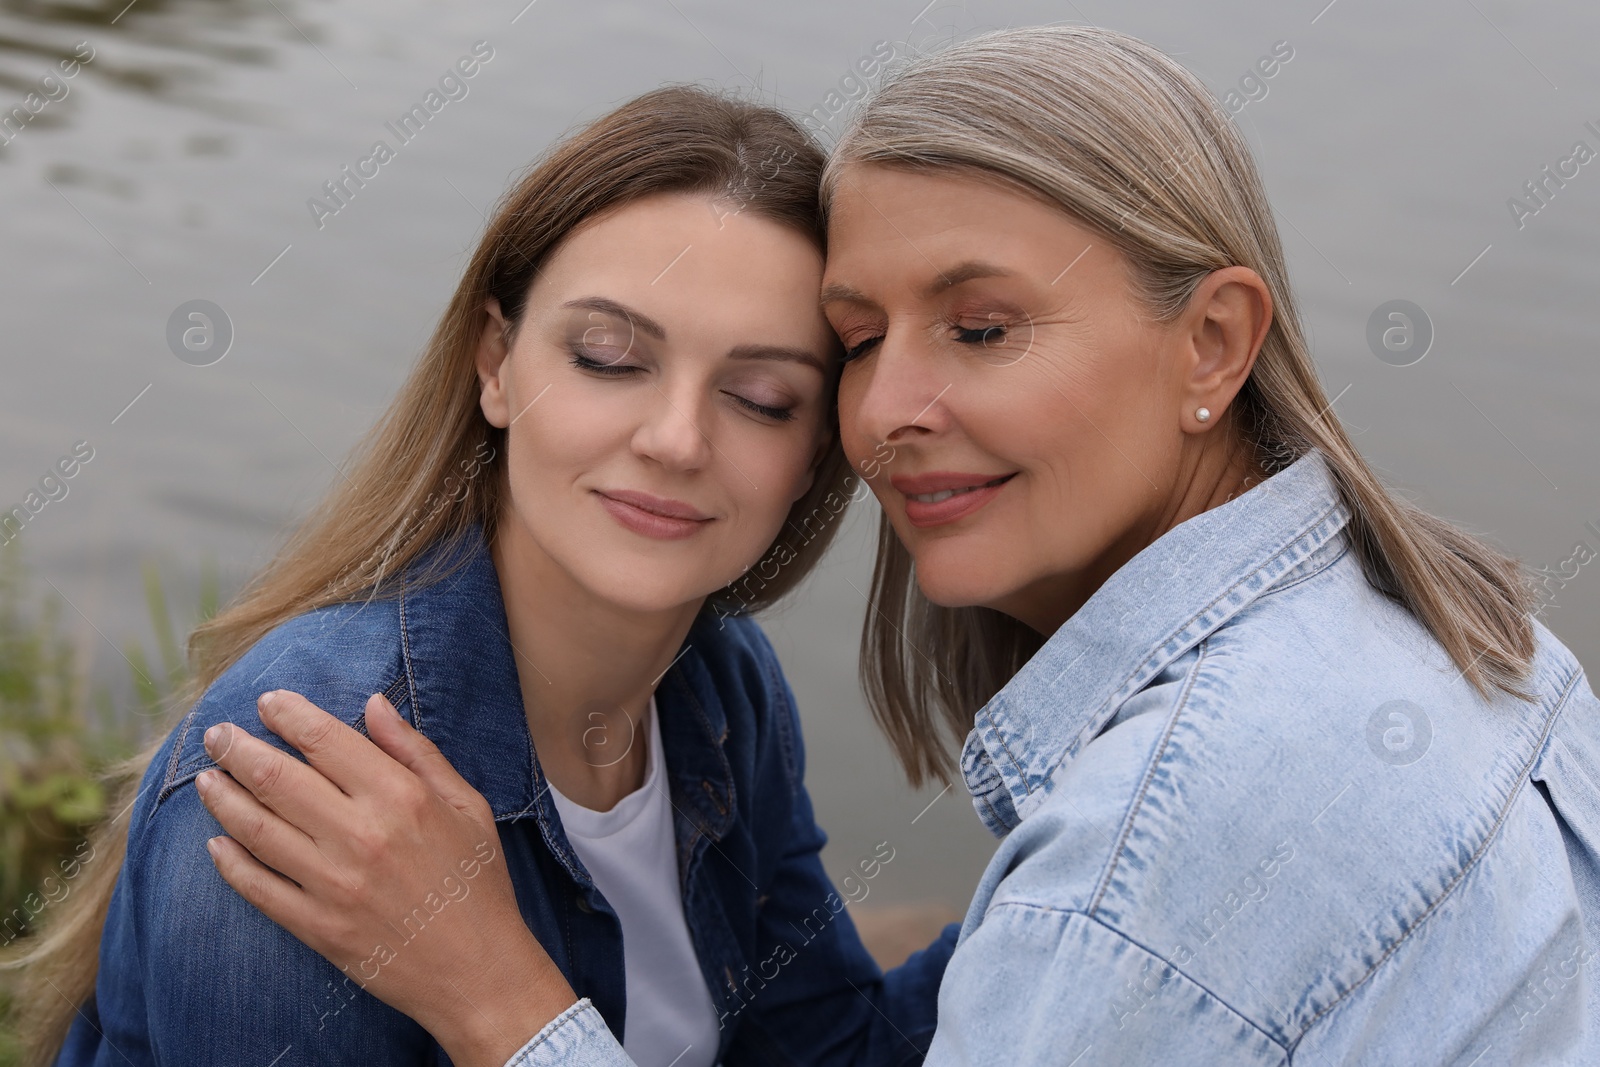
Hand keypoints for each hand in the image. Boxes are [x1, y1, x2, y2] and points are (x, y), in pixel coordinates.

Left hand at [195, 689, 578, 1066]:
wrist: (477, 969)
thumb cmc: (476, 881)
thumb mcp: (466, 804)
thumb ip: (415, 751)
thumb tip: (373, 703)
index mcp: (400, 796)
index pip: (325, 740)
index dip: (288, 714)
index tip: (267, 702)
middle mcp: (360, 834)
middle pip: (277, 777)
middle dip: (237, 748)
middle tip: (217, 734)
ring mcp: (333, 883)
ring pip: (256, 828)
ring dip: (222, 798)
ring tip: (207, 778)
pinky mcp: (316, 927)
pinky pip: (257, 887)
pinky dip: (229, 863)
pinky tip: (215, 844)